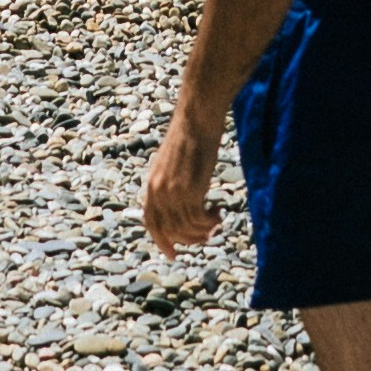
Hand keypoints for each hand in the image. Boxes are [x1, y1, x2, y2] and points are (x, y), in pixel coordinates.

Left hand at [143, 122, 216, 258]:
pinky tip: (219, 210)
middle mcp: (159, 192)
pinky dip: (211, 220)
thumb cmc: (190, 134)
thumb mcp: (172, 163)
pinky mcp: (191, 190)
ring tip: (217, 221)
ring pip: (187, 227)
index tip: (173, 254)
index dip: (162, 240)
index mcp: (152, 185)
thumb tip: (181, 203)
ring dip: (204, 229)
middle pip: (171, 230)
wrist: (197, 116)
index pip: (151, 223)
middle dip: (190, 239)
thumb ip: (171, 183)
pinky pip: (199, 219)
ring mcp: (174, 192)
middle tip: (208, 236)